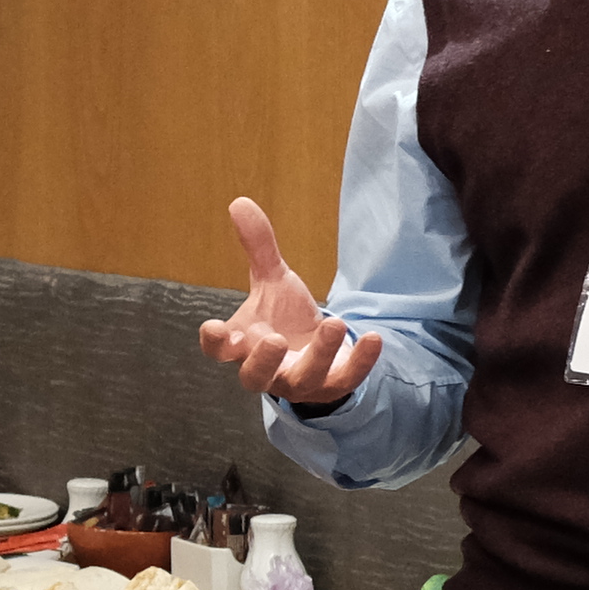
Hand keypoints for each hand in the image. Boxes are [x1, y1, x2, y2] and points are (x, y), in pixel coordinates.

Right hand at [195, 197, 382, 412]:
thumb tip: (240, 202)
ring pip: (302, 379)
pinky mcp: (332, 387)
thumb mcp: (273, 281)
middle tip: (274, 339)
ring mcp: (299, 382)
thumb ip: (259, 248)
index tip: (217, 330)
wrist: (317, 351)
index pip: (218, 349)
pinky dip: (360, 362)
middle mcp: (266, 369)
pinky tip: (373, 337)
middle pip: (254, 377)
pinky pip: (346, 380)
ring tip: (333, 322)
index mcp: (242, 344)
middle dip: (263, 360)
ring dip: (318, 354)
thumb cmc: (283, 318)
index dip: (215, 342)